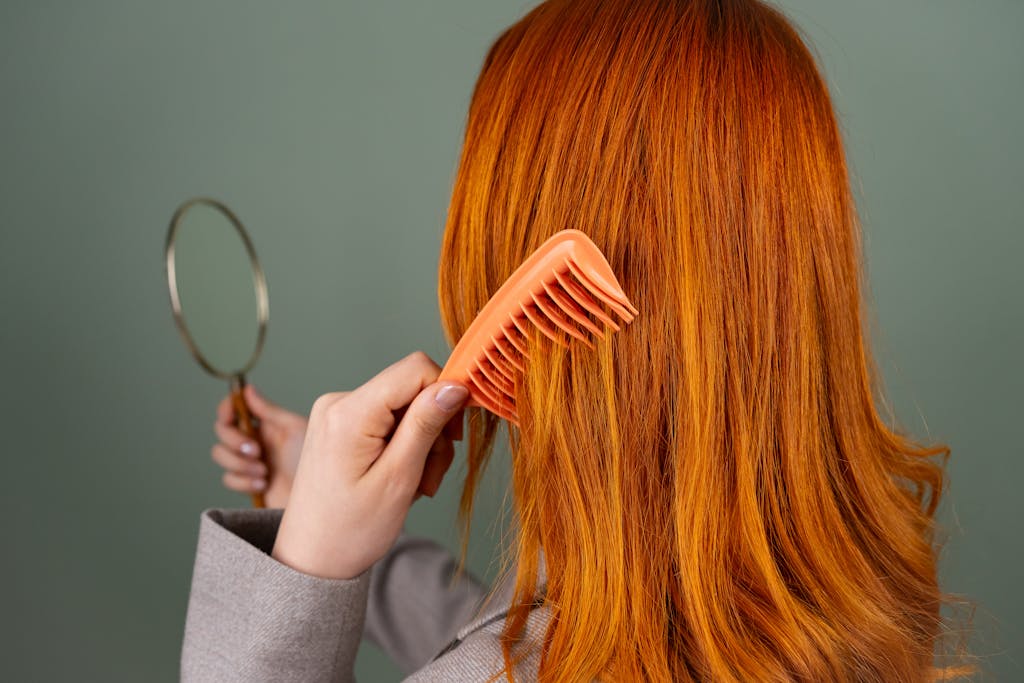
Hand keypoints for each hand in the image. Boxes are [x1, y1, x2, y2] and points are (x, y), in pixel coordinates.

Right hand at [211, 384, 306, 508]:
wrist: (320, 498)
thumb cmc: (317, 460)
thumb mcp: (295, 429)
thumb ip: (269, 410)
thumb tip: (247, 388)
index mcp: (267, 423)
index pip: (236, 407)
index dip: (227, 408)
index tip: (231, 416)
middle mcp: (256, 439)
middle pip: (222, 430)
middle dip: (234, 440)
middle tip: (257, 451)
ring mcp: (250, 461)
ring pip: (220, 454)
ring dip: (239, 463)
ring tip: (264, 472)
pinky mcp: (247, 483)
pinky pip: (228, 479)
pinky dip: (243, 482)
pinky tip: (263, 484)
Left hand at [271, 351, 468, 579]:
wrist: (311, 560)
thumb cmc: (350, 530)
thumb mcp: (399, 479)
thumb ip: (426, 424)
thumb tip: (455, 384)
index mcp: (349, 413)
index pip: (415, 369)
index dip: (446, 393)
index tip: (456, 434)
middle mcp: (338, 402)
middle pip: (411, 389)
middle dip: (433, 428)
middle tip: (432, 475)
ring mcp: (336, 412)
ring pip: (404, 406)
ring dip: (421, 443)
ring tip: (416, 485)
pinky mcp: (340, 424)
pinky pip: (387, 419)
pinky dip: (403, 446)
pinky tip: (402, 477)